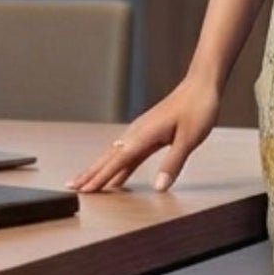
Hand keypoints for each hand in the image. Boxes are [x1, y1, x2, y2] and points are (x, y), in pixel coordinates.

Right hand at [67, 70, 222, 193]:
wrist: (201, 85)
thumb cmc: (198, 108)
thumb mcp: (189, 139)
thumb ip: (173, 163)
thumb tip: (158, 187)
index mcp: (145, 134)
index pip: (118, 160)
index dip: (101, 176)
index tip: (85, 189)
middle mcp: (138, 132)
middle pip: (109, 157)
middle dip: (90, 173)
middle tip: (72, 188)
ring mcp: (142, 131)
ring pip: (115, 154)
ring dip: (99, 169)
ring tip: (86, 183)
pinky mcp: (148, 133)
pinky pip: (128, 153)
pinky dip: (118, 165)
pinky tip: (116, 176)